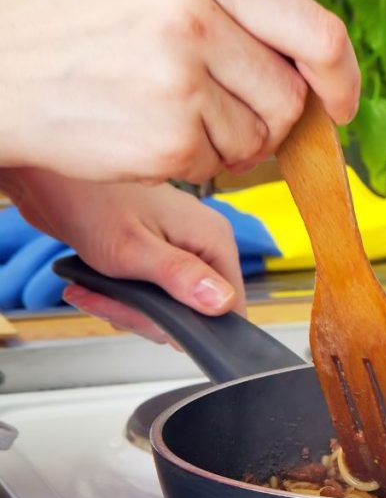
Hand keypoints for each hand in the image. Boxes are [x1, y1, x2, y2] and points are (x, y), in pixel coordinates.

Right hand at [0, 0, 359, 184]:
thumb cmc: (69, 19)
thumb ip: (232, 2)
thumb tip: (309, 53)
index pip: (319, 34)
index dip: (342, 78)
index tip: (341, 101)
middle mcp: (195, 17)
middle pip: (291, 97)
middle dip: (269, 115)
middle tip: (218, 105)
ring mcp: (180, 80)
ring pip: (260, 137)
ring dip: (229, 141)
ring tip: (168, 110)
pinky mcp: (167, 139)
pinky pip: (219, 166)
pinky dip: (194, 160)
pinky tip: (147, 130)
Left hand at [2, 168, 243, 343]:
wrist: (44, 172)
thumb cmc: (83, 197)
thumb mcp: (131, 248)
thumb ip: (179, 276)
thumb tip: (223, 302)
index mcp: (212, 238)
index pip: (230, 306)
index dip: (195, 325)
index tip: (153, 323)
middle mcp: (203, 243)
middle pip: (197, 311)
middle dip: (149, 318)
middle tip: (112, 307)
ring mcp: (182, 248)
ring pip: (170, 307)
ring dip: (128, 309)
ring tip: (91, 293)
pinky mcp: (158, 253)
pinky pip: (151, 294)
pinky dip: (121, 299)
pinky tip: (91, 288)